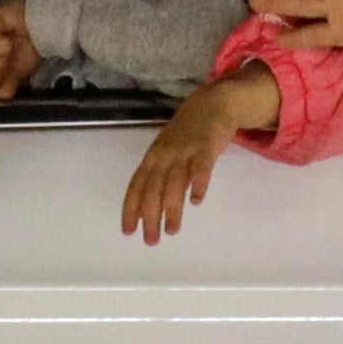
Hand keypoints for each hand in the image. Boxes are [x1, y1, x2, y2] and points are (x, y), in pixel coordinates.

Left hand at [124, 88, 236, 242]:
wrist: (214, 103)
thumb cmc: (189, 133)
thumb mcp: (169, 152)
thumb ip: (162, 176)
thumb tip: (151, 206)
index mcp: (153, 157)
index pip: (137, 185)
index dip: (131, 208)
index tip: (128, 231)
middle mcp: (165, 154)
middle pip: (153, 188)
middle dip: (149, 216)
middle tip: (151, 240)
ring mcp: (185, 149)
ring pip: (174, 181)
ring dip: (171, 207)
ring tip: (171, 230)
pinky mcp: (206, 145)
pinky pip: (201, 166)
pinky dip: (198, 182)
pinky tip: (196, 200)